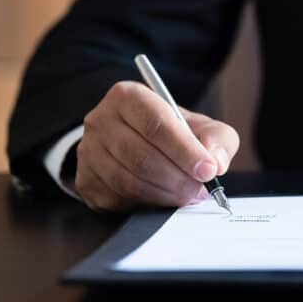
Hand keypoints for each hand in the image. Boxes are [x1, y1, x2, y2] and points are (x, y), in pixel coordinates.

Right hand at [75, 81, 239, 211]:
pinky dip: (146, 204)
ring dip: (164, 194)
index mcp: (128, 97)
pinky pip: (117, 199)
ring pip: (128, 181)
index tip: (208, 170)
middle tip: (200, 190)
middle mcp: (101, 120)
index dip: (185, 150)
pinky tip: (164, 199)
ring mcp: (88, 152)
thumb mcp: (201, 126)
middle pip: (141, 156)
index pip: (156, 124)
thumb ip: (217, 139)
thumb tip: (216, 162)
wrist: (139, 142)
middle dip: (177, 178)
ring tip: (187, 196)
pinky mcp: (86, 181)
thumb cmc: (173, 132)